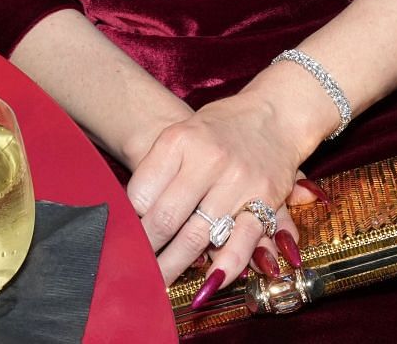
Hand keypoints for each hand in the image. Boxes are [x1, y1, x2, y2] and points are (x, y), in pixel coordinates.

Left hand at [123, 91, 318, 293]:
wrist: (275, 113)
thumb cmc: (219, 127)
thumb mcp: (181, 132)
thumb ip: (159, 168)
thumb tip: (131, 214)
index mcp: (180, 140)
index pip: (141, 192)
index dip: (128, 221)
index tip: (121, 239)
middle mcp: (209, 160)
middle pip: (165, 218)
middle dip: (144, 250)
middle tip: (130, 270)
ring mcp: (238, 181)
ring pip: (198, 236)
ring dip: (174, 265)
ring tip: (157, 284)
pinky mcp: (266, 200)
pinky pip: (243, 241)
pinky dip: (225, 267)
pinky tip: (208, 284)